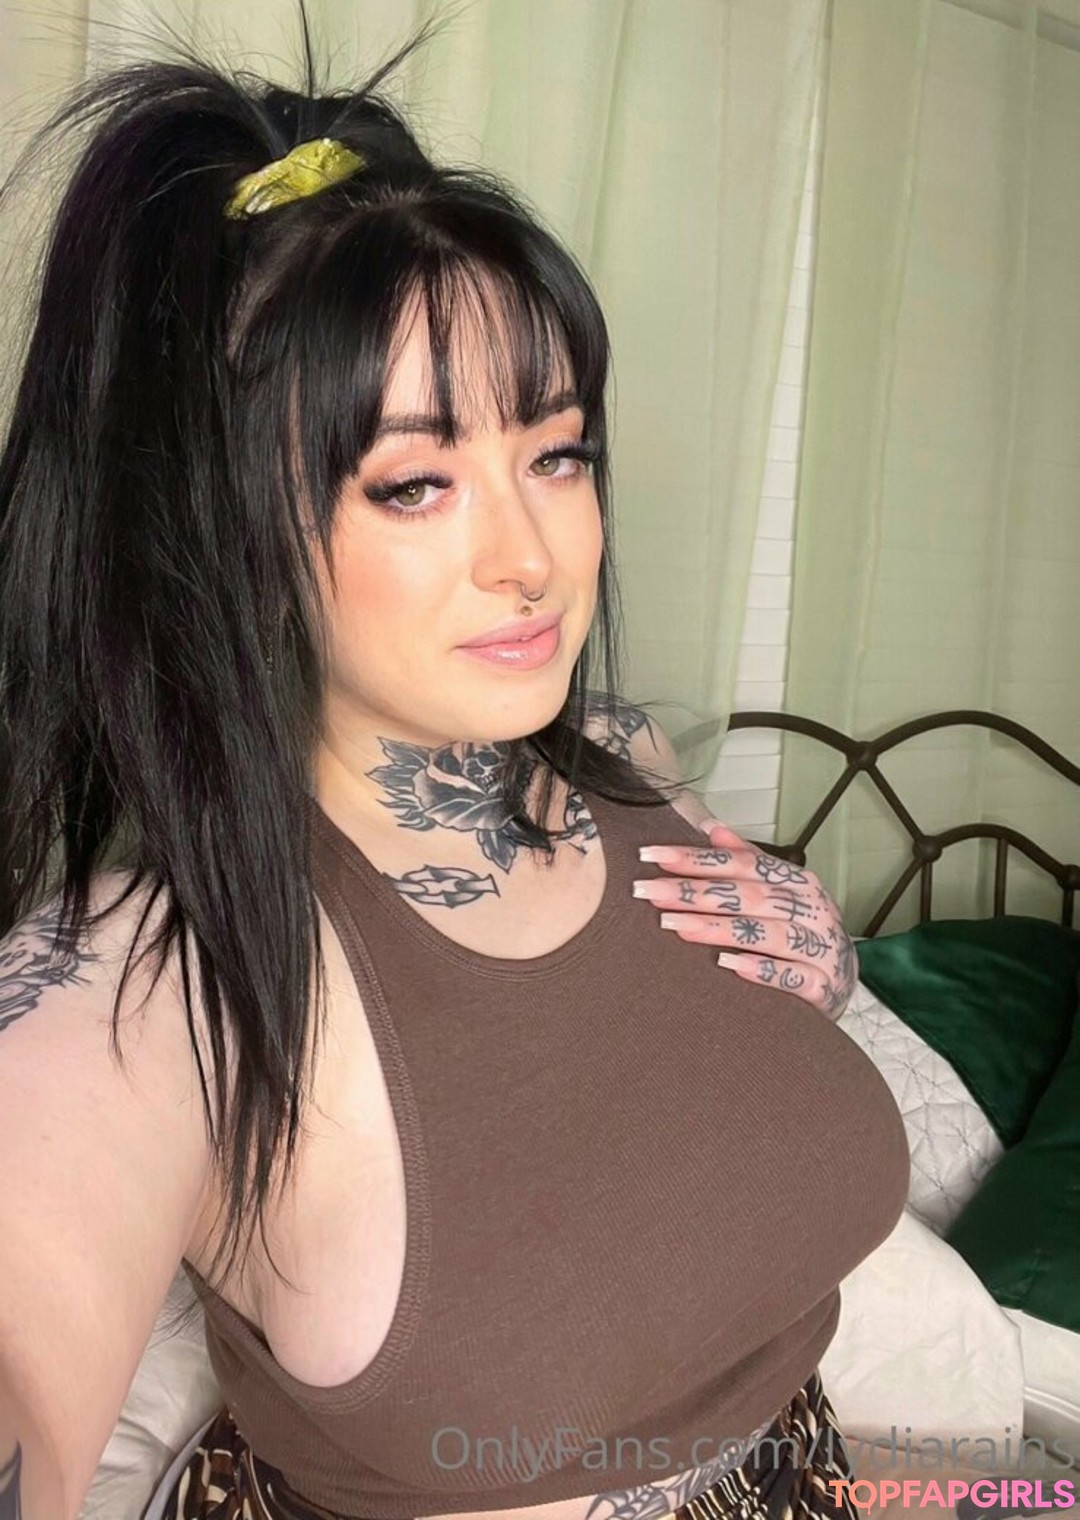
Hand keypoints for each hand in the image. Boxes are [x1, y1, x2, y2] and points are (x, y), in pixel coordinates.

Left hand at [633, 820, 855, 1019]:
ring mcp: (819, 946)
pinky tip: (729, 965)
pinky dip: (762, 970)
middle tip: (651, 892)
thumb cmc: (801, 931)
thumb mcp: (779, 892)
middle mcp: (809, 908)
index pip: (741, 863)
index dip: (696, 858)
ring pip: (767, 933)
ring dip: (720, 929)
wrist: (843, 980)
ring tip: (678, 925)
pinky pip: (792, 976)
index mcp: (796, 881)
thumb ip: (747, 861)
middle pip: (748, 895)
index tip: (652, 855)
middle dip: (695, 893)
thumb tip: (712, 828)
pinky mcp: (822, 985)